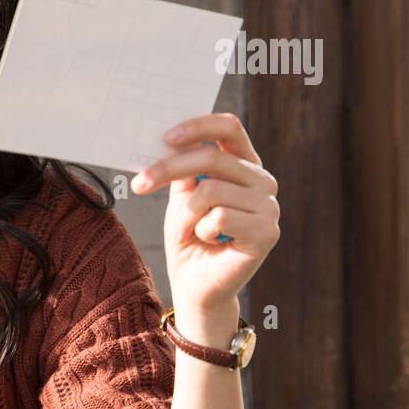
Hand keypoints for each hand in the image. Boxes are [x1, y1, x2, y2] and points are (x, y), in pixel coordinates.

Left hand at [128, 112, 279, 312]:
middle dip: (168, 170)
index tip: (166, 137)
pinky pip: (219, 217)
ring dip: (185, 215)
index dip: (199, 126)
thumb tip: (171, 137)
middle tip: (139, 184)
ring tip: (189, 231)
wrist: (195, 283)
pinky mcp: (267, 232)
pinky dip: (201, 231)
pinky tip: (209, 242)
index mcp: (243, 164)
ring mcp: (269, 206)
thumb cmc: (188, 236)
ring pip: (211, 191)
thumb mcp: (181, 195)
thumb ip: (183, 168)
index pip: (229, 127)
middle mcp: (262, 180)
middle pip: (212, 158)